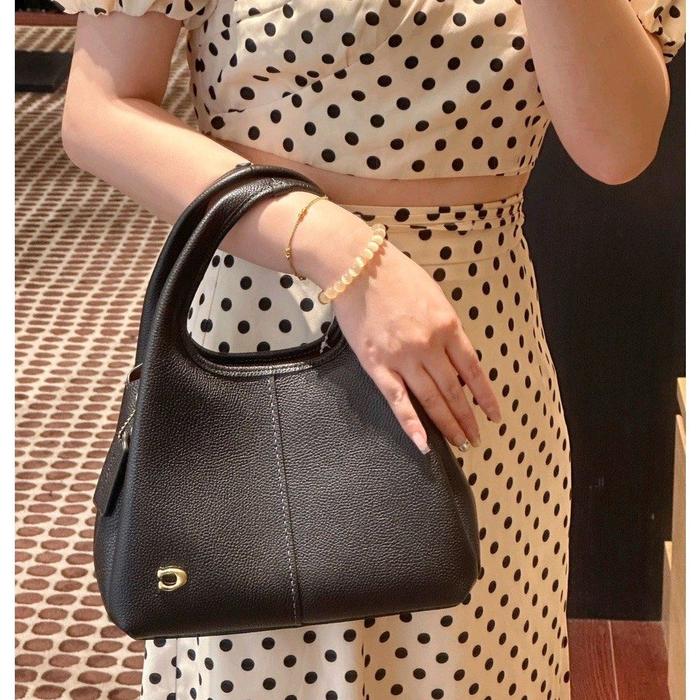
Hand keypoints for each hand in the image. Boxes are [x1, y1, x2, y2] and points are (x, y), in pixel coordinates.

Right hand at [329, 239, 502, 453]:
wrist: (358, 267)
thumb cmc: (397, 276)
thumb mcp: (435, 297)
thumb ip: (448, 329)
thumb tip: (456, 360)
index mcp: (447, 327)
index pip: (473, 371)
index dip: (485, 397)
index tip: (494, 415)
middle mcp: (429, 346)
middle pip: (454, 391)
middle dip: (467, 418)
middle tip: (475, 438)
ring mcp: (403, 358)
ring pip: (431, 399)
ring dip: (447, 424)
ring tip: (459, 443)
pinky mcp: (377, 365)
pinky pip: (397, 400)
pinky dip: (411, 423)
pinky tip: (423, 443)